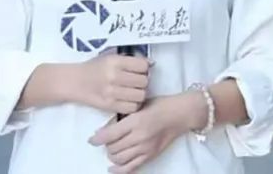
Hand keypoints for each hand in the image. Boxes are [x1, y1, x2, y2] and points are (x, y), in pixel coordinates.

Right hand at [77, 54, 151, 114]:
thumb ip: (130, 60)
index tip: (140, 71)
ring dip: (139, 94)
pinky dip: (133, 104)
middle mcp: (114, 76)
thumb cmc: (94, 68)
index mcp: (115, 61)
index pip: (142, 66)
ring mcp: (112, 92)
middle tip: (136, 82)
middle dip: (143, 82)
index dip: (144, 69)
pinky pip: (132, 107)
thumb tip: (151, 63)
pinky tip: (128, 100)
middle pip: (143, 82)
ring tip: (133, 91)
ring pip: (140, 96)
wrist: (74, 82)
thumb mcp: (110, 57)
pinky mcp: (110, 106)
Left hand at [89, 93, 203, 172]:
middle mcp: (139, 137)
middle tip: (106, 139)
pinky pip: (131, 167)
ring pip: (119, 158)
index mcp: (136, 121)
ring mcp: (146, 148)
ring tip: (112, 148)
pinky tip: (112, 168)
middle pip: (112, 147)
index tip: (91, 139)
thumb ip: (123, 116)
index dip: (97, 139)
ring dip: (112, 155)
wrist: (180, 114)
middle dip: (105, 145)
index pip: (110, 134)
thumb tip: (106, 127)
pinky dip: (119, 170)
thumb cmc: (160, 105)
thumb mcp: (139, 105)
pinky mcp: (151, 156)